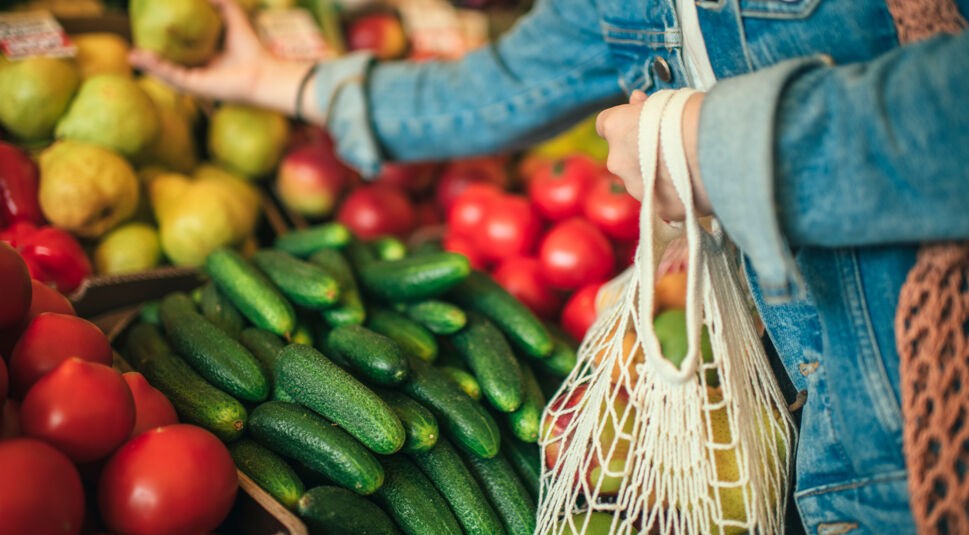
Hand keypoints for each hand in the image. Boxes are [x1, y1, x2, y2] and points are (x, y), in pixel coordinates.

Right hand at [129, 0, 315, 116]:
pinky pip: (170, 76)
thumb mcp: (234, 17)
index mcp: (207, 58)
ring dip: (148, 64)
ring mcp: (196, 80)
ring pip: (166, 72)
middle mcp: (200, 71)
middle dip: (150, 57)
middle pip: (169, 64)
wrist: (263, 72)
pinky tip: (141, 58)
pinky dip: (155, 68)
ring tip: (131, 54)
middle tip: (133, 46)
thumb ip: (221, 3)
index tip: (148, 29)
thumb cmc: (252, 48)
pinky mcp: (195, 87)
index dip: (164, 42)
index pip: (181, 51)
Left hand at [595, 90, 711, 221]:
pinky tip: (695, 184)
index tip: (638, 123)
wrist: (721, 149)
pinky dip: (675, 195)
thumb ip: (645, 106)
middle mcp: (618, 161)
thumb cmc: (696, 116)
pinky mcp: (659, 209)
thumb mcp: (668, 99)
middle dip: (641, 153)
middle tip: (671, 146)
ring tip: (688, 166)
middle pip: (624, 156)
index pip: (606, 125)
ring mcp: (636, 188)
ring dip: (657, 175)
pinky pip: (663, 201)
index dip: (624, 124)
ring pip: (641, 181)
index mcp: (616, 127)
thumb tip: (637, 102)